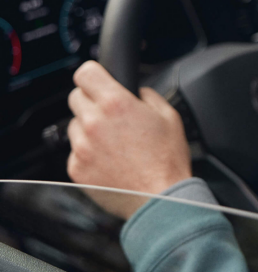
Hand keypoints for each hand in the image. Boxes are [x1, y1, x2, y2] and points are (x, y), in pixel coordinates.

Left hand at [66, 60, 191, 218]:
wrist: (160, 199)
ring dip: (89, 128)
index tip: (98, 80)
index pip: (85, 73)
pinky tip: (110, 160)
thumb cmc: (168, 161)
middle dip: (92, 101)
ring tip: (113, 143)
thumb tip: (137, 92)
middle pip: (75, 97)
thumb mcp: (170, 116)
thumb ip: (148, 96)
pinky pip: (75, 152)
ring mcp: (82, 147)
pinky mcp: (76, 168)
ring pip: (74, 125)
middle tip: (112, 115)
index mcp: (116, 104)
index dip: (94, 74)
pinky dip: (88, 153)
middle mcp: (94, 123)